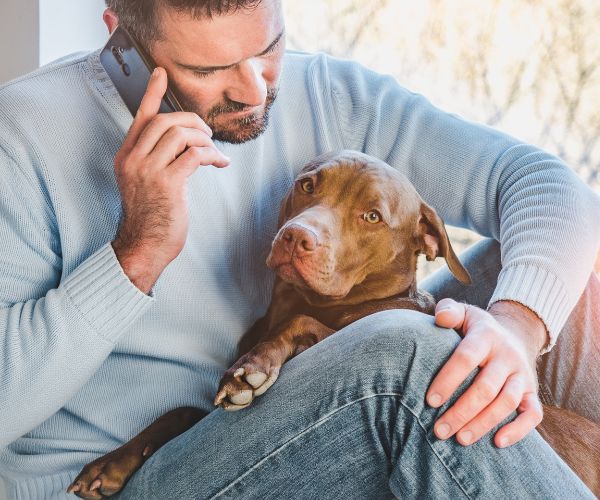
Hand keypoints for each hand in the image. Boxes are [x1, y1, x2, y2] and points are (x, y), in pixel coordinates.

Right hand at [112, 67, 230, 292]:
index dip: (153, 93)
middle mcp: (133, 159)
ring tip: (214, 150)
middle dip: (193, 121)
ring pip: (180, 135)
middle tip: (207, 134)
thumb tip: (185, 142)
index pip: (140, 117)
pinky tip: (221, 163)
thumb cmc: (150, 216)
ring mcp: (149, 171)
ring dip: (204, 139)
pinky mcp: (168, 184)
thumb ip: (156, 159)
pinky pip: (195, 155)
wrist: (144, 245)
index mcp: (126, 156)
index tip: (162, 73)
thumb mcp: (145, 182)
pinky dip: (213, 155)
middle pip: (165, 121)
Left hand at [426, 298, 546, 447]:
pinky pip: (533, 414)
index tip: (430, 400)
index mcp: (486, 336)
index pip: (467, 357)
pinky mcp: (532, 392)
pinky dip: (519, 430)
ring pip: (506, 402)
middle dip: (461, 411)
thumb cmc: (475, 328)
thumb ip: (449, 311)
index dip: (449, 379)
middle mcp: (507, 356)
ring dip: (483, 423)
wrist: (513, 334)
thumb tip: (440, 318)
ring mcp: (522, 375)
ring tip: (460, 439)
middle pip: (486, 387)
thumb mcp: (464, 312)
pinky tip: (497, 442)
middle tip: (439, 430)